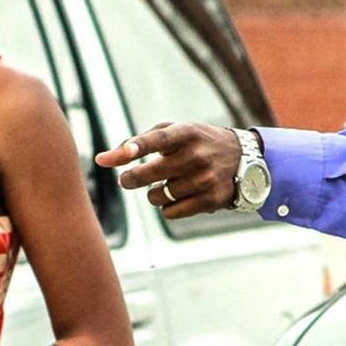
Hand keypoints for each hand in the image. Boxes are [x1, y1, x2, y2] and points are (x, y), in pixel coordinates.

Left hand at [95, 122, 240, 218]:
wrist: (243, 159)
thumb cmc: (195, 143)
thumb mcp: (173, 134)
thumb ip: (137, 143)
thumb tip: (102, 160)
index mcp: (187, 133)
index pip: (158, 140)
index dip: (138, 146)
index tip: (123, 153)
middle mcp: (197, 155)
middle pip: (149, 174)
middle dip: (130, 179)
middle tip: (127, 179)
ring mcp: (205, 179)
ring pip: (157, 196)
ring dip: (153, 194)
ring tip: (164, 185)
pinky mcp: (210, 200)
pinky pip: (170, 212)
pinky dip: (167, 207)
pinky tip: (177, 196)